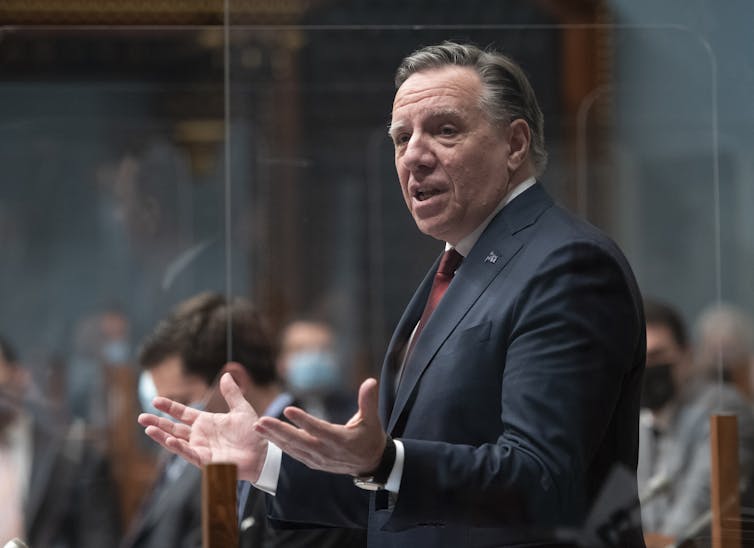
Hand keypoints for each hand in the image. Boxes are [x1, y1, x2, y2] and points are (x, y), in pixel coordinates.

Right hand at [138, 372, 267, 481]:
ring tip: (148, 428)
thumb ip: (232, 394)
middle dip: (157, 422)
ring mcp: (201, 448)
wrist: (262, 453)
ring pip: (176, 441)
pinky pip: (189, 453)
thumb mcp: (242, 409)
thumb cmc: (252, 434)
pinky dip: (178, 447)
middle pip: (174, 428)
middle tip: (140, 417)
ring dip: (162, 436)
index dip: (169, 407)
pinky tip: (169, 439)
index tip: (155, 400)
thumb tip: (226, 375)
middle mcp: (200, 435)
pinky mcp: (206, 460)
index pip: (182, 413)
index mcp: (206, 422)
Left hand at [253, 378, 386, 475]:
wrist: (369, 463)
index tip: (288, 410)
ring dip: (274, 438)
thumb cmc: (370, 437)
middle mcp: (326, 452)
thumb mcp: (372, 420)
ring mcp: (318, 459)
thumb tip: (370, 381)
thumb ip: (369, 401)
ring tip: (258, 426)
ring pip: (292, 448)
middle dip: (279, 431)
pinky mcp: (313, 462)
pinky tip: (267, 436)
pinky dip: (280, 445)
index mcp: (340, 441)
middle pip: (299, 441)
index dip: (304, 421)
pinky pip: (293, 454)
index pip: (319, 430)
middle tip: (261, 421)